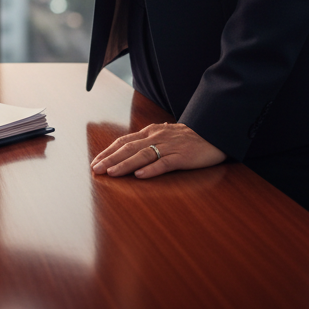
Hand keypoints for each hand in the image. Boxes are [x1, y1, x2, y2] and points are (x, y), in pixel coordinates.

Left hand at [90, 122, 224, 177]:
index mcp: (150, 132)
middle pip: (129, 148)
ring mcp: (169, 146)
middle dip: (110, 159)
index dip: (108, 151)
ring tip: (111, 173)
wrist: (213, 133)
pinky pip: (165, 163)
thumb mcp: (163, 135)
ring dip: (125, 164)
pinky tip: (140, 175)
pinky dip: (151, 169)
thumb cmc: (187, 137)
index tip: (95, 161)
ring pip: (143, 155)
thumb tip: (129, 149)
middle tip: (96, 169)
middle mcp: (156, 137)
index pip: (124, 141)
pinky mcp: (182, 156)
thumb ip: (148, 141)